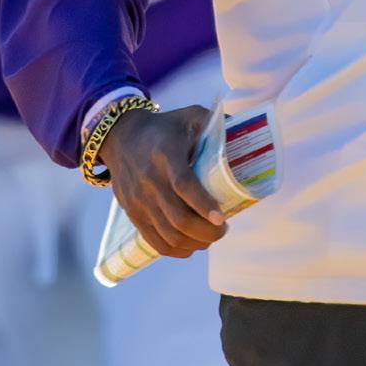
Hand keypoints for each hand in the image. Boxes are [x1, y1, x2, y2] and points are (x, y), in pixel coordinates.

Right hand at [102, 105, 226, 257]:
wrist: (120, 137)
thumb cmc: (164, 127)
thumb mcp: (190, 116)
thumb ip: (217, 124)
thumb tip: (246, 135)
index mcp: (165, 154)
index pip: (183, 185)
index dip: (204, 205)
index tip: (222, 218)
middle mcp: (149, 180)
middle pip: (178, 218)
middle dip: (207, 232)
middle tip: (223, 230)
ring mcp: (139, 200)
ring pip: (169, 235)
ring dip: (195, 242)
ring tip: (210, 237)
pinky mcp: (133, 213)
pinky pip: (154, 241)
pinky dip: (176, 250)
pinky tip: (191, 246)